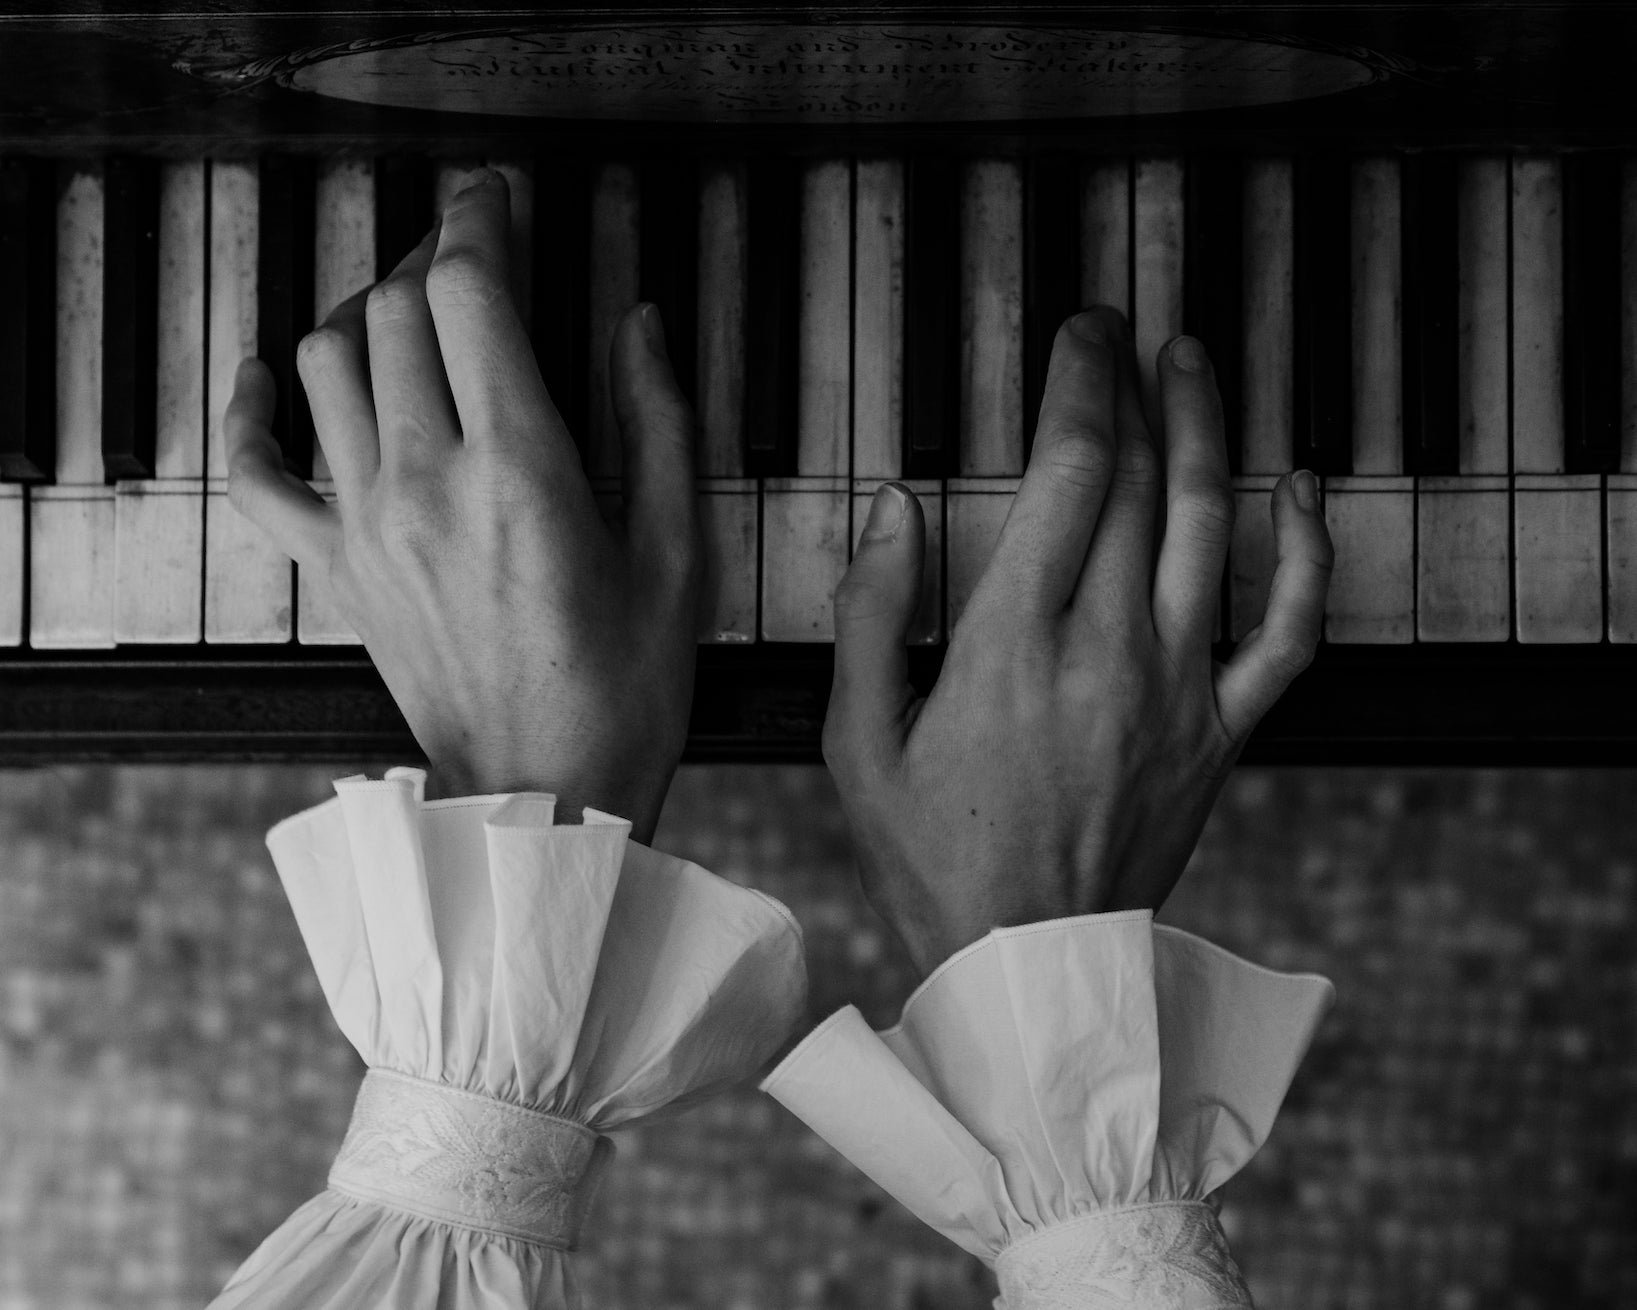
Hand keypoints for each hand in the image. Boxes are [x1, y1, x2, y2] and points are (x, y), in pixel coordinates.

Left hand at [224, 168, 699, 841]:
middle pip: (396, 309)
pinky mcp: (339, 568)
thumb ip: (659, 423)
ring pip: (328, 361)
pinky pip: (257, 473)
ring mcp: (370, 523)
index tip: (498, 201)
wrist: (544, 789)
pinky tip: (269, 376)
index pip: (469, 294)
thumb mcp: (677, 551)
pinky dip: (249, 412)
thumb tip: (639, 326)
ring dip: (365, 309)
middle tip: (475, 251)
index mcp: (522, 470)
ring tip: (411, 308)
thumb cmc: (621, 687)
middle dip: (434, 253)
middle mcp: (430, 480)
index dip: (480, 222)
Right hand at [823, 306, 1333, 978]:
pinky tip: (1298, 491)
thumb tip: (898, 507)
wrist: (1028, 962)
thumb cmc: (934, 854)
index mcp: (1015, 643)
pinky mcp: (1222, 730)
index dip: (1080, 382)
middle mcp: (1109, 647)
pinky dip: (1305, 553)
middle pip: (1141, 479)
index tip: (1078, 335)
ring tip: (1195, 365)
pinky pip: (1290, 630)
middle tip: (1122, 333)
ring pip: (1211, 526)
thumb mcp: (858, 741)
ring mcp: (1178, 687)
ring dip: (1209, 430)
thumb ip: (872, 616)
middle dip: (1134, 385)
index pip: (1068, 471)